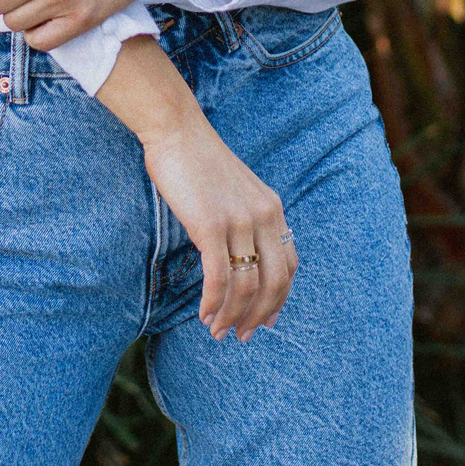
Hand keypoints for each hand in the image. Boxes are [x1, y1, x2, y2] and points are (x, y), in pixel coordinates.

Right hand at [95, 35, 297, 342]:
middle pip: (274, 282)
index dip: (279, 298)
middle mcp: (263, 216)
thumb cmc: (197, 159)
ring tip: (216, 331)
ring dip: (232, 315)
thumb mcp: (235, 188)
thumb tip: (239, 252)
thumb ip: (244, 216)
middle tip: (241, 335)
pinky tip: (204, 313)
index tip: (266, 319)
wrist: (176, 130)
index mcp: (272, 208)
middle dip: (259, 315)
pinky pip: (219, 278)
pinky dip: (213, 302)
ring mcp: (239, 221)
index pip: (288, 264)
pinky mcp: (211, 225)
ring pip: (246, 285)